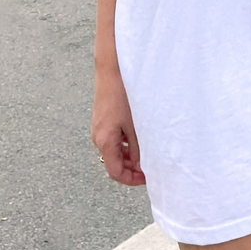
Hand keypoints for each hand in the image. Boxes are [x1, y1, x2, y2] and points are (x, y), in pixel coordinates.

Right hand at [92, 65, 145, 185]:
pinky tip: (141, 135)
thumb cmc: (123, 95)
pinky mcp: (104, 118)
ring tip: (149, 152)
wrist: (112, 70)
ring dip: (131, 155)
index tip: (147, 179)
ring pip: (116, 149)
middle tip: (151, 167)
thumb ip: (138, 147)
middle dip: (133, 168)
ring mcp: (100, 127)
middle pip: (115, 162)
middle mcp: (99, 136)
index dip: (131, 179)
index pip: (115, 172)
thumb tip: (141, 166)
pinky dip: (127, 142)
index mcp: (104, 141)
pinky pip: (115, 137)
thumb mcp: (134, 124)